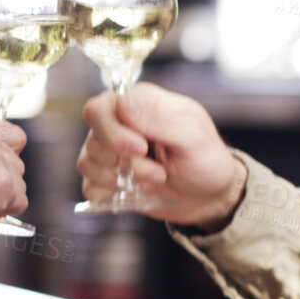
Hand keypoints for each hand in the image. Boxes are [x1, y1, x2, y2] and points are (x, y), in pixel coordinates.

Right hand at [79, 83, 244, 230]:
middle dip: (119, 157)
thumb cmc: (206, 159)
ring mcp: (113, 152)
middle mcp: (121, 124)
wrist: (211, 196)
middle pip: (92, 134)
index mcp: (141, 103)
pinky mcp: (110, 179)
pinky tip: (131, 192)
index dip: (113, 131)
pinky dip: (105, 193)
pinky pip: (89, 185)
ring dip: (120, 178)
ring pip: (88, 161)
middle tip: (154, 171)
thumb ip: (158, 119)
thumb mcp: (193, 136)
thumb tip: (123, 102)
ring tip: (156, 180)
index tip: (141, 148)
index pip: (101, 107)